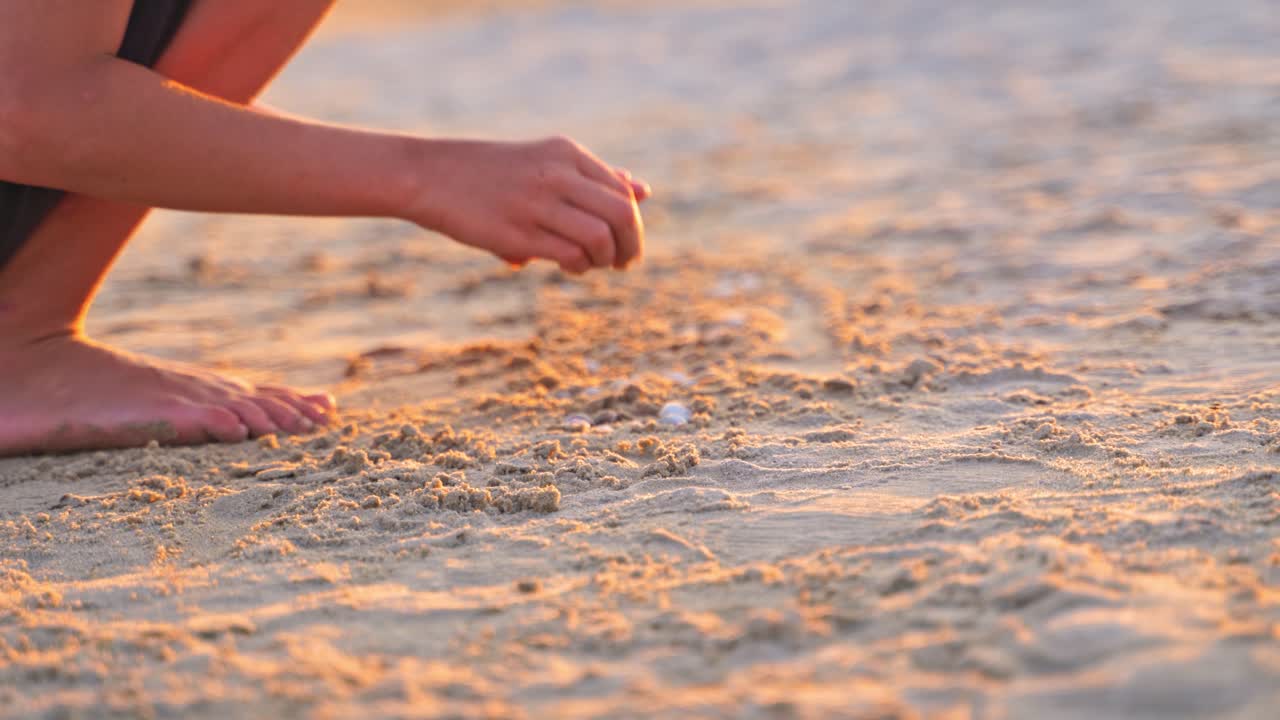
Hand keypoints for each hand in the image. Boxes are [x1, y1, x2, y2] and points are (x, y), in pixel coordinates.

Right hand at [407, 136, 650, 272]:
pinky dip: (578, 265)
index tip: (627, 245)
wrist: (431, 175)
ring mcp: (537, 204)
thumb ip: (595, 176)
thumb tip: (643, 191)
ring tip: (591, 265)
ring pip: (600, 238)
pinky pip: (569, 255)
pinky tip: (569, 265)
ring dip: (604, 260)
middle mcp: (557, 175)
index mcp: (567, 154)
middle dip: (631, 246)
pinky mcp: (518, 234)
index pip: (623, 193)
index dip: (634, 225)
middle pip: (622, 216)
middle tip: (623, 263)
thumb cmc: (494, 172)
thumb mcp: (547, 162)